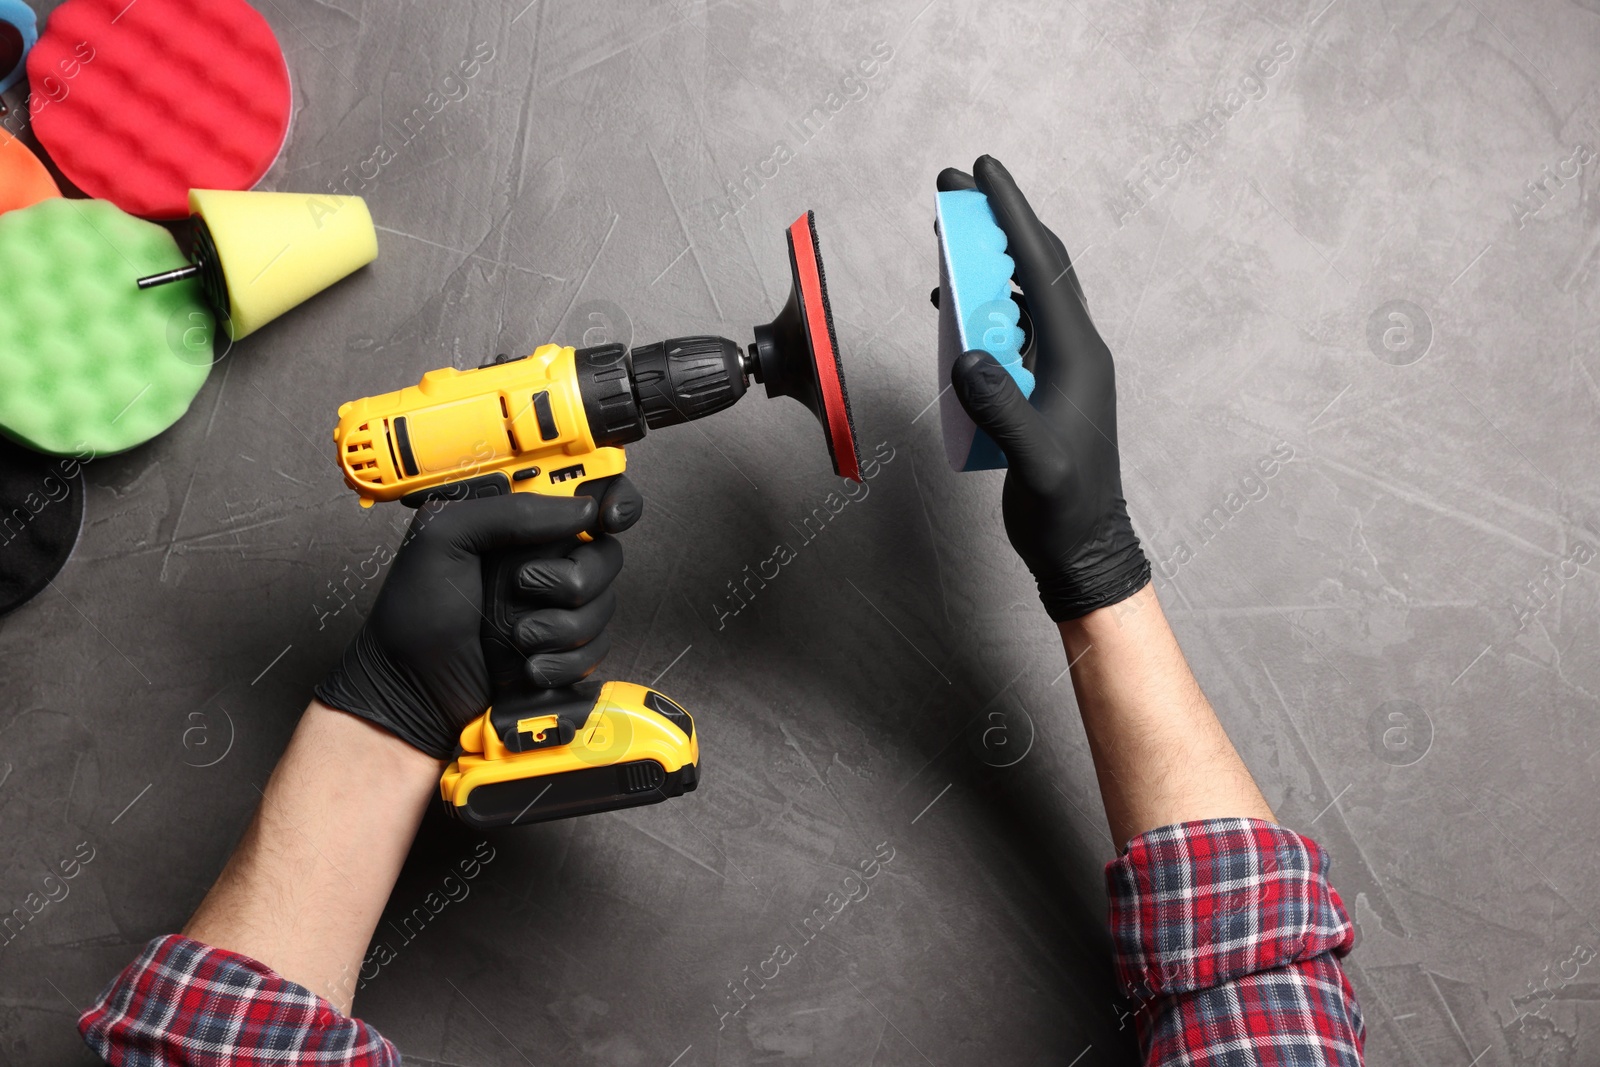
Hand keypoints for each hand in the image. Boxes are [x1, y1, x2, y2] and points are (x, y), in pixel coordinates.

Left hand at [314, 478, 641, 758]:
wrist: (413, 694)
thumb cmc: (413, 616)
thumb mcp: (443, 538)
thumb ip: (509, 512)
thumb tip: (581, 511)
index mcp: (518, 522)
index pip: (586, 493)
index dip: (613, 499)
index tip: (608, 519)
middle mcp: (544, 559)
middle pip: (606, 553)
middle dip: (574, 578)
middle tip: (524, 586)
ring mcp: (557, 606)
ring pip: (604, 604)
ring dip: (563, 628)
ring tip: (516, 637)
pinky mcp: (565, 649)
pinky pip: (597, 648)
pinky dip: (565, 662)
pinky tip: (529, 666)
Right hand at [942, 155, 1148, 619]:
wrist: (1083, 546)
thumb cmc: (1066, 507)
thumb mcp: (1033, 459)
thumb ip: (1002, 406)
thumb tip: (966, 356)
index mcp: (1077, 353)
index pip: (1040, 267)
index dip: (1011, 214)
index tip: (983, 170)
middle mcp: (1073, 349)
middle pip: (1034, 265)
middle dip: (996, 220)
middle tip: (954, 187)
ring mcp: (1059, 367)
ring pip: (1021, 293)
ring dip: (985, 260)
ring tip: (945, 235)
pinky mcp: (1041, 388)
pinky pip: (1011, 329)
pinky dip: (980, 305)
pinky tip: (953, 306)